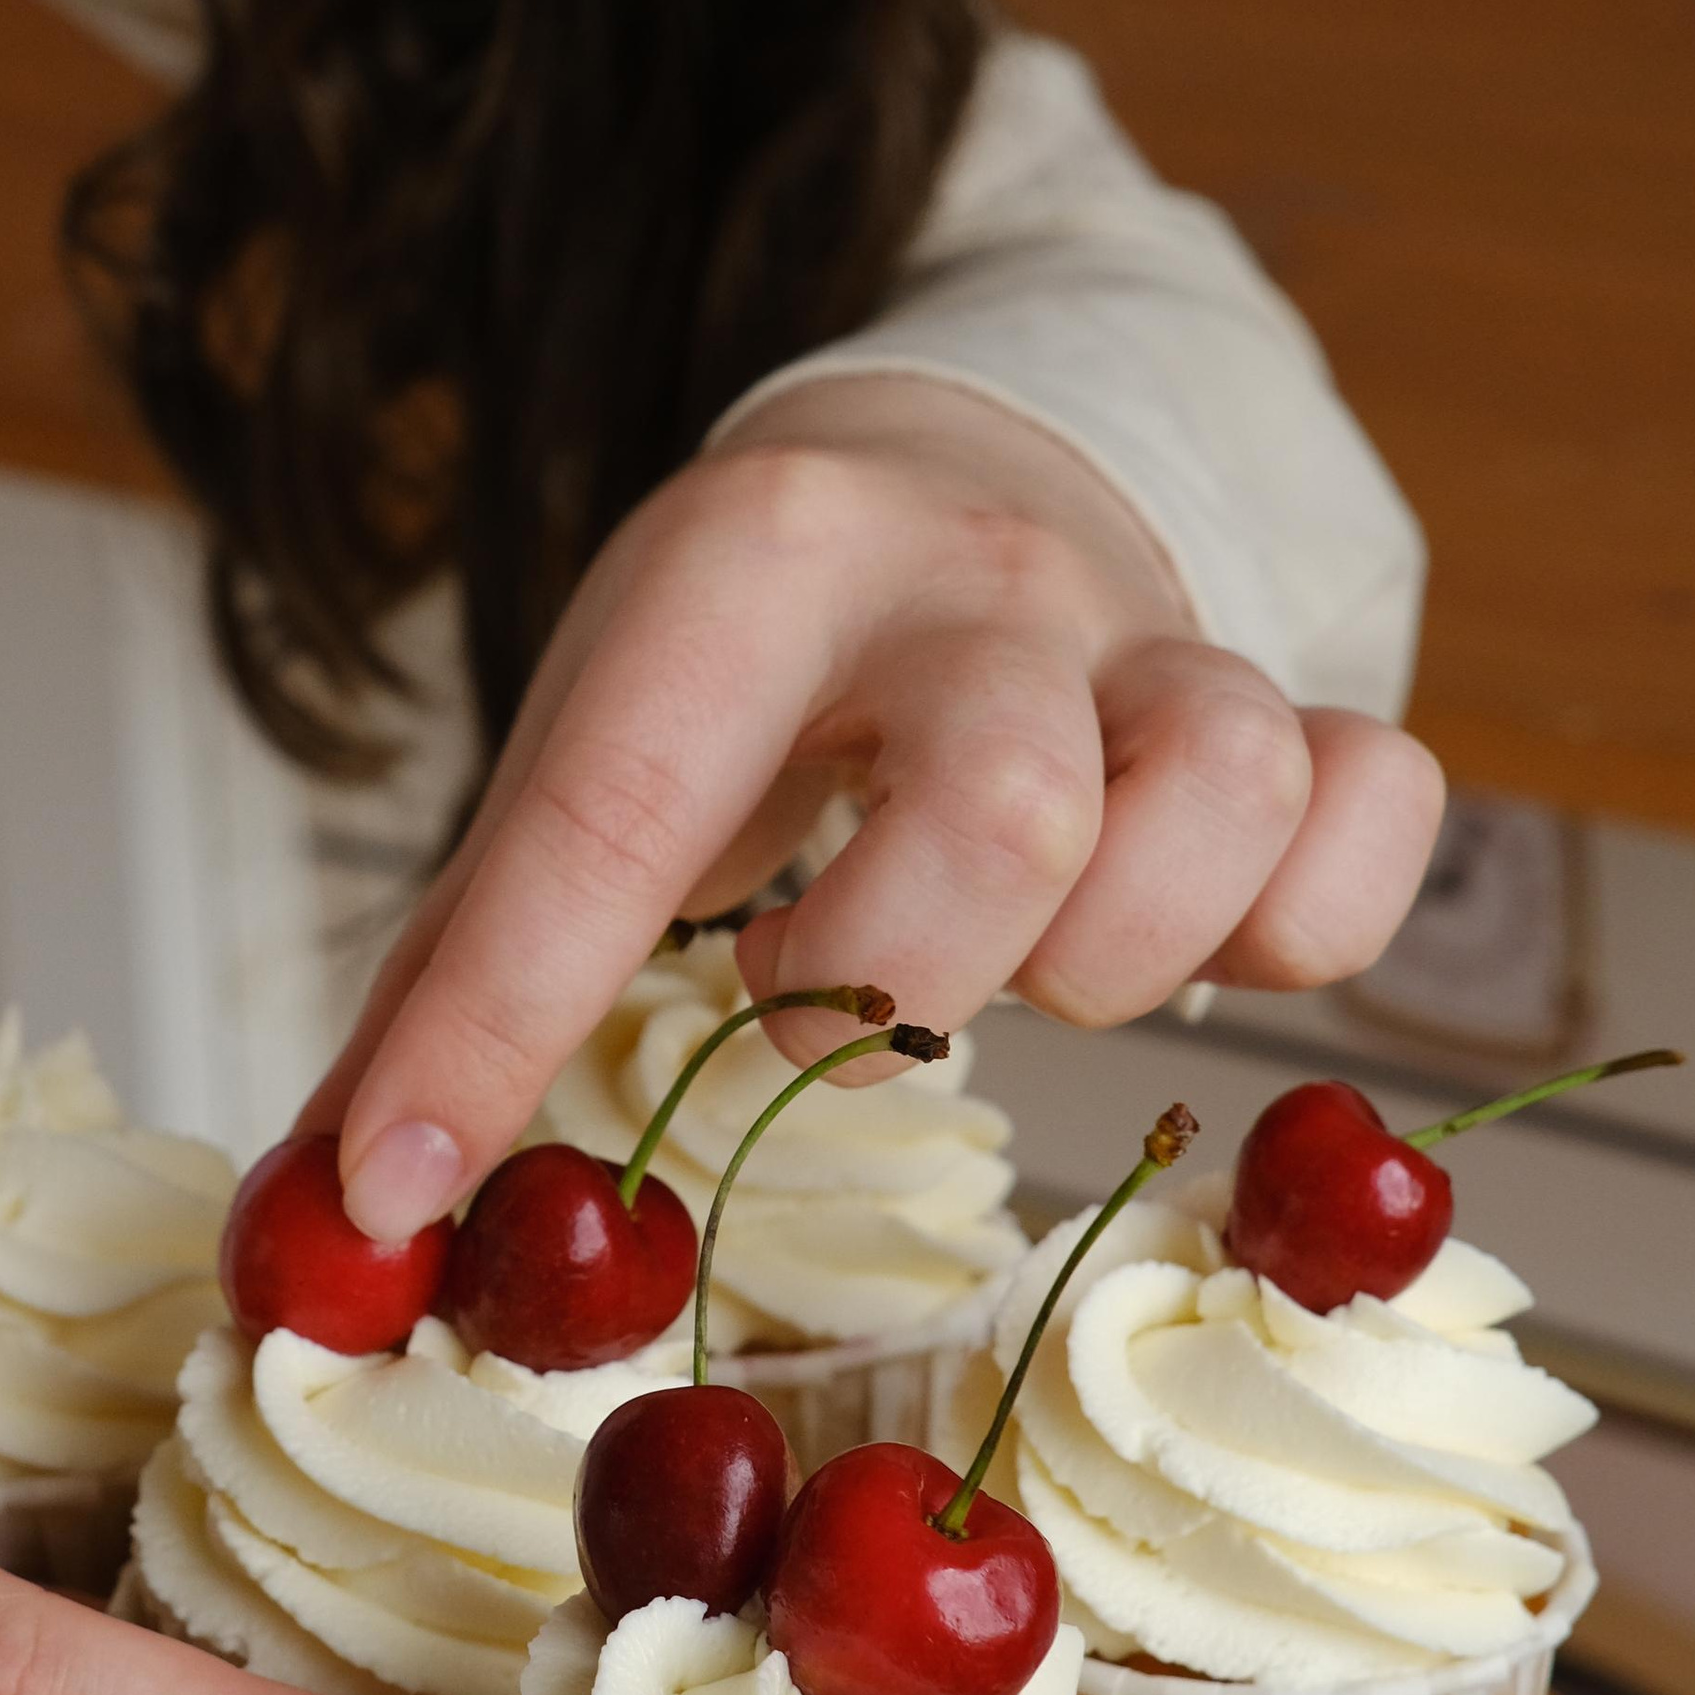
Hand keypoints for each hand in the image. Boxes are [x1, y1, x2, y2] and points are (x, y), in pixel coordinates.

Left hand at [316, 375, 1443, 1234]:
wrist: (946, 473)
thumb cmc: (741, 662)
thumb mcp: (582, 749)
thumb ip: (454, 972)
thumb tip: (317, 1221)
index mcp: (744, 566)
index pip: (612, 819)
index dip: (502, 1025)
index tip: (404, 1188)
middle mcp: (970, 580)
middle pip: (1000, 809)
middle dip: (896, 975)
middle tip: (822, 989)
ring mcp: (1155, 635)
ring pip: (1215, 799)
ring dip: (1106, 957)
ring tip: (1005, 957)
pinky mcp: (1302, 698)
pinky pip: (1377, 814)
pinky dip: (1303, 921)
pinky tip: (1186, 932)